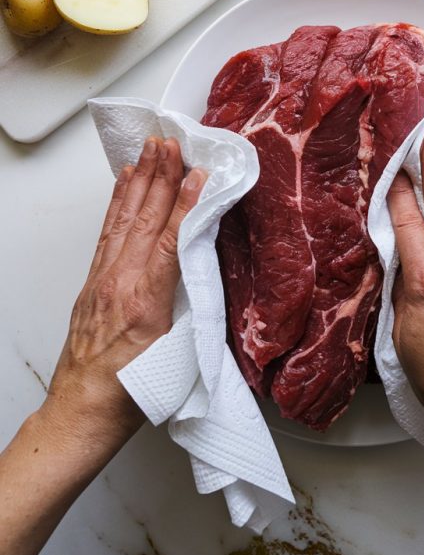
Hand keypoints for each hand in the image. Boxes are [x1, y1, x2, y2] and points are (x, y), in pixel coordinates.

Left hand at [41, 137, 205, 457]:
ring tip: (149, 150)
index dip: (185, 203)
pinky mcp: (94, 282)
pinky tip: (124, 184)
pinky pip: (107, 232)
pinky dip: (117, 203)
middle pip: (144, 218)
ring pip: (124, 219)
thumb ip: (193, 308)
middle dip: (160, 176)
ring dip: (139, 180)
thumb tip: (208, 267)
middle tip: (171, 143)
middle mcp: (120, 282)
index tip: (198, 173)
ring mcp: (103, 279)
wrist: (83, 411)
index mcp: (145, 302)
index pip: (169, 239)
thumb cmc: (134, 393)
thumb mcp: (177, 354)